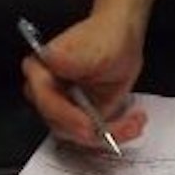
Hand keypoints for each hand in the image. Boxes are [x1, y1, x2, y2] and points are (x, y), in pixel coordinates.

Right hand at [21, 11, 147, 148]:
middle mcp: (46, 93)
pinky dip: (116, 133)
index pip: (46, 102)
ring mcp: (62, 108)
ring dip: (110, 134)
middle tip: (122, 127)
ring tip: (134, 122)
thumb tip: (52, 60)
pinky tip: (133, 122)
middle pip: (62, 125)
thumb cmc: (106, 38)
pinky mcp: (79, 118)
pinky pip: (93, 136)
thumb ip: (71, 58)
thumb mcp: (93, 48)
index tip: (89, 126)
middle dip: (94, 132)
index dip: (67, 117)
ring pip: (80, 136)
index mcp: (40, 71)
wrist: (121, 38)